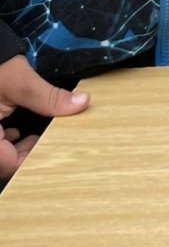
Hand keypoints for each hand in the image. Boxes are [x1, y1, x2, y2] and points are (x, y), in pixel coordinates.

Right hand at [0, 55, 88, 178]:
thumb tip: (81, 103)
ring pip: (0, 152)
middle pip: (2, 161)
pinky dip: (5, 140)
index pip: (7, 164)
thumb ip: (49, 97)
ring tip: (35, 137)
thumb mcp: (22, 83)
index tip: (52, 147)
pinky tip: (17, 131)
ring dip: (14, 149)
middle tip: (46, 142)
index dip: (30, 159)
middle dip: (24, 155)